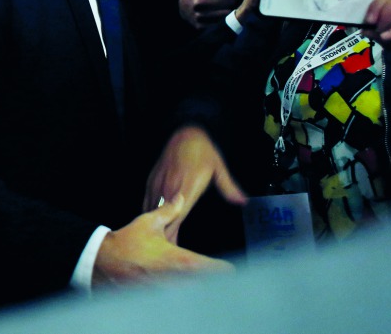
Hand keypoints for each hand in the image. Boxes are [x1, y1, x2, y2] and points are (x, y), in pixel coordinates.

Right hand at [93, 194, 233, 286]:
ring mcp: (164, 288)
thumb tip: (180, 198)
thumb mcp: (148, 222)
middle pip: (202, 284)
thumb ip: (168, 210)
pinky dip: (181, 293)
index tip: (231, 269)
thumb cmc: (126, 241)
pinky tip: (185, 291)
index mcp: (175, 258)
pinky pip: (173, 297)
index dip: (220, 269)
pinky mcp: (154, 295)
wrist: (104, 259)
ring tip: (209, 286)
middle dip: (213, 282)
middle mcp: (172, 276)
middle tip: (224, 279)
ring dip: (198, 288)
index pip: (205, 266)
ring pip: (189, 293)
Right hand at [142, 127, 245, 242]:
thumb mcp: (219, 168)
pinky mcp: (151, 181)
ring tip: (155, 247)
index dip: (173, 236)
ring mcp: (158, 184)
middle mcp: (170, 188)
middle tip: (163, 258)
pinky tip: (150, 226)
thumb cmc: (202, 151)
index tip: (173, 252)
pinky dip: (147, 216)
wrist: (183, 132)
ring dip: (153, 229)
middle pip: (162, 219)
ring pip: (150, 212)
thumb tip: (243, 202)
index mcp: (186, 187)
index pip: (177, 218)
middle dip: (162, 238)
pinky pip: (146, 203)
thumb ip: (229, 187)